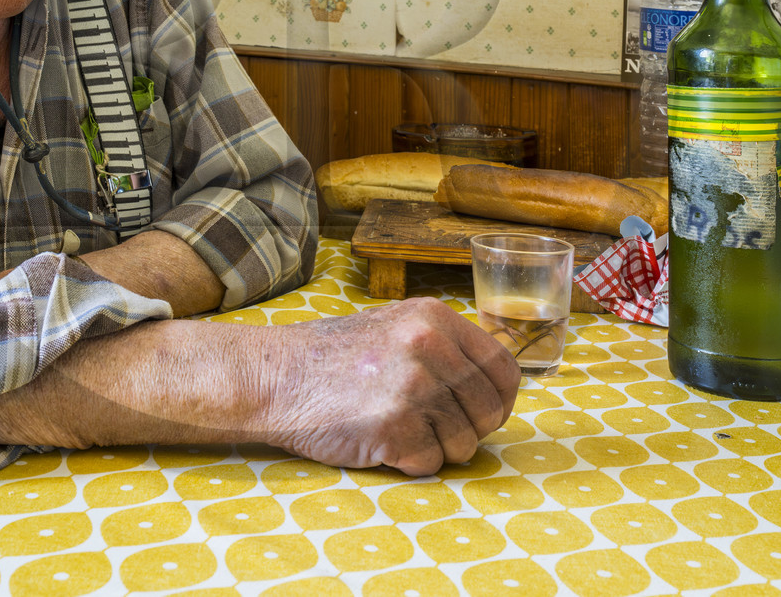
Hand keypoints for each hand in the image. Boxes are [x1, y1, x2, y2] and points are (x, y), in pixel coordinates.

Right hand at [260, 297, 519, 475]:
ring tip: (401, 429)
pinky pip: (429, 463)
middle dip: (470, 429)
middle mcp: (428, 346)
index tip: (488, 413)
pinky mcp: (393, 426)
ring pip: (464, 443)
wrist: (276, 377)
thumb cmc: (335, 358)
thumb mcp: (396, 327)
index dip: (502, 398)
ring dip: (438, 448)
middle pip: (489, 410)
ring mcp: (412, 387)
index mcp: (434, 318)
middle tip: (436, 428)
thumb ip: (444, 347)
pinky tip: (382, 441)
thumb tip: (493, 383)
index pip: (503, 367)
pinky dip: (410, 462)